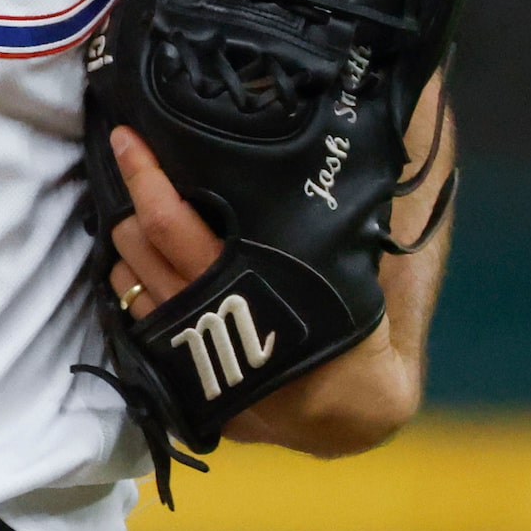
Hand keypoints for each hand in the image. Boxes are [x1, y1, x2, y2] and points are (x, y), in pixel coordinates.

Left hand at [104, 101, 439, 453]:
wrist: (362, 413)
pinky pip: (138, 331)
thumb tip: (407, 118)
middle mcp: (217, 335)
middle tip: (128, 163)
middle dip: (130, 208)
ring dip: (124, 249)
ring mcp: (196, 369)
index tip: (128, 139)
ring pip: (133, 290)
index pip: (175, 228)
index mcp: (260, 293)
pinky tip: (135, 265)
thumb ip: (373, 203)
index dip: (147, 181)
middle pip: (143, 255)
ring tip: (128, 209)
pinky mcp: (186, 391)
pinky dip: (133, 293)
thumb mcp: (378, 265)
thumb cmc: (372, 327)